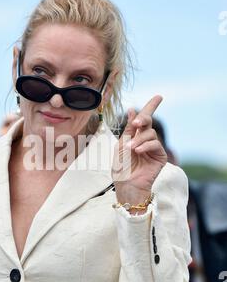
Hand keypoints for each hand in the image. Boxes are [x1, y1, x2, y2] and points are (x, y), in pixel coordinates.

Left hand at [112, 95, 167, 211]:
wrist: (126, 185)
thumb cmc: (121, 168)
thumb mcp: (121, 145)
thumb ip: (128, 128)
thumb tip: (132, 109)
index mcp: (135, 136)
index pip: (143, 119)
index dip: (151, 107)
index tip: (159, 96)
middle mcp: (145, 140)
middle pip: (149, 122)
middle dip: (144, 119)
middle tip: (136, 123)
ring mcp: (153, 148)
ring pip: (151, 134)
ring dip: (140, 139)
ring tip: (131, 149)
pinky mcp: (160, 157)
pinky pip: (156, 145)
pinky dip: (146, 146)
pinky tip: (138, 151)